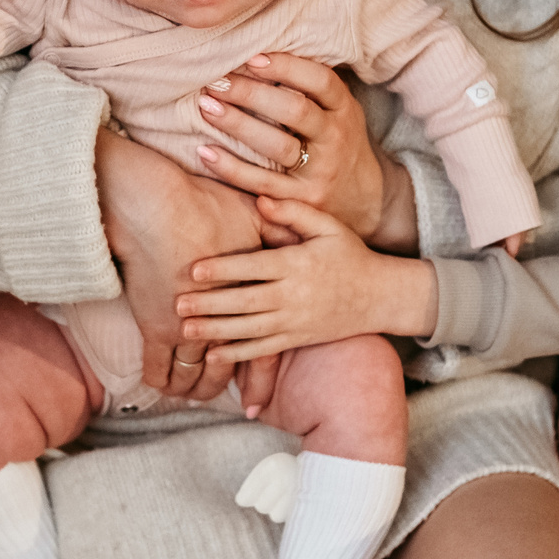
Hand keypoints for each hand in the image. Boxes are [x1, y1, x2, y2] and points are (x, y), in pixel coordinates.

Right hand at [97, 128, 265, 400]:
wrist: (155, 204)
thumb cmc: (203, 204)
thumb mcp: (253, 214)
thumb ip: (280, 230)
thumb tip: (294, 241)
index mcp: (250, 298)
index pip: (263, 347)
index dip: (259, 378)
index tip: (257, 402)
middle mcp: (222, 320)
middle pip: (226, 366)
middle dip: (223, 387)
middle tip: (231, 405)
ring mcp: (186, 326)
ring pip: (193, 373)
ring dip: (193, 388)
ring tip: (193, 397)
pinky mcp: (155, 326)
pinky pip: (158, 367)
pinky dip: (161, 381)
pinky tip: (163, 388)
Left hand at [175, 195, 438, 362]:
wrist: (380, 296)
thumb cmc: (350, 255)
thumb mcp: (329, 226)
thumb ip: (294, 213)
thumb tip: (260, 201)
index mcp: (297, 264)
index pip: (254, 267)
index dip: (223, 269)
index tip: (193, 270)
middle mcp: (294, 296)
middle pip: (245, 301)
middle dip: (210, 304)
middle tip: (177, 303)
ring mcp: (295, 321)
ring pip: (249, 330)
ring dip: (216, 331)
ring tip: (185, 331)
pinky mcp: (297, 339)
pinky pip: (264, 350)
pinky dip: (239, 356)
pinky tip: (214, 357)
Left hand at [193, 54, 418, 251]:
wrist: (366, 201)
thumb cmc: (337, 143)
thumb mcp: (338, 111)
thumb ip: (309, 85)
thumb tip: (258, 47)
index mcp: (344, 109)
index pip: (320, 81)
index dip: (286, 67)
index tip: (250, 57)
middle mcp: (336, 139)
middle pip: (295, 111)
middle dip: (251, 94)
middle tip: (215, 81)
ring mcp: (320, 172)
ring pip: (277, 148)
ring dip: (238, 125)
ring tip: (205, 106)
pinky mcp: (302, 201)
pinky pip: (262, 183)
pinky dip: (231, 168)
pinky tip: (204, 152)